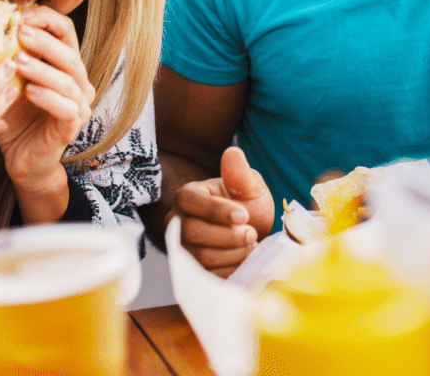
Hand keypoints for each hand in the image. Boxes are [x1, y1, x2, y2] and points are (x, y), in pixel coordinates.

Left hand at [0, 6, 94, 216]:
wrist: (23, 159)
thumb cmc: (14, 116)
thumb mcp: (5, 81)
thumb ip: (1, 56)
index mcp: (65, 64)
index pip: (65, 31)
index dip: (45, 18)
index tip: (19, 14)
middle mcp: (78, 81)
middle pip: (69, 52)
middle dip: (44, 40)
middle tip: (19, 32)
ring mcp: (79, 105)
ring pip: (68, 80)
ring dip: (42, 68)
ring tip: (17, 62)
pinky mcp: (72, 126)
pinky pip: (66, 108)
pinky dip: (48, 98)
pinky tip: (29, 92)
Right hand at [170, 146, 273, 277]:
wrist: (250, 237)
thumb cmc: (247, 207)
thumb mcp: (251, 188)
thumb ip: (241, 174)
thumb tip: (232, 153)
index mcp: (188, 195)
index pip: (190, 200)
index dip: (216, 210)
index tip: (244, 216)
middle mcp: (177, 221)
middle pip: (192, 231)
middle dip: (228, 236)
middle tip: (252, 234)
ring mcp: (182, 247)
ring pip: (201, 255)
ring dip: (233, 253)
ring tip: (249, 244)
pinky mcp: (192, 270)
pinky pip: (209, 275)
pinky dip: (231, 269)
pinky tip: (242, 259)